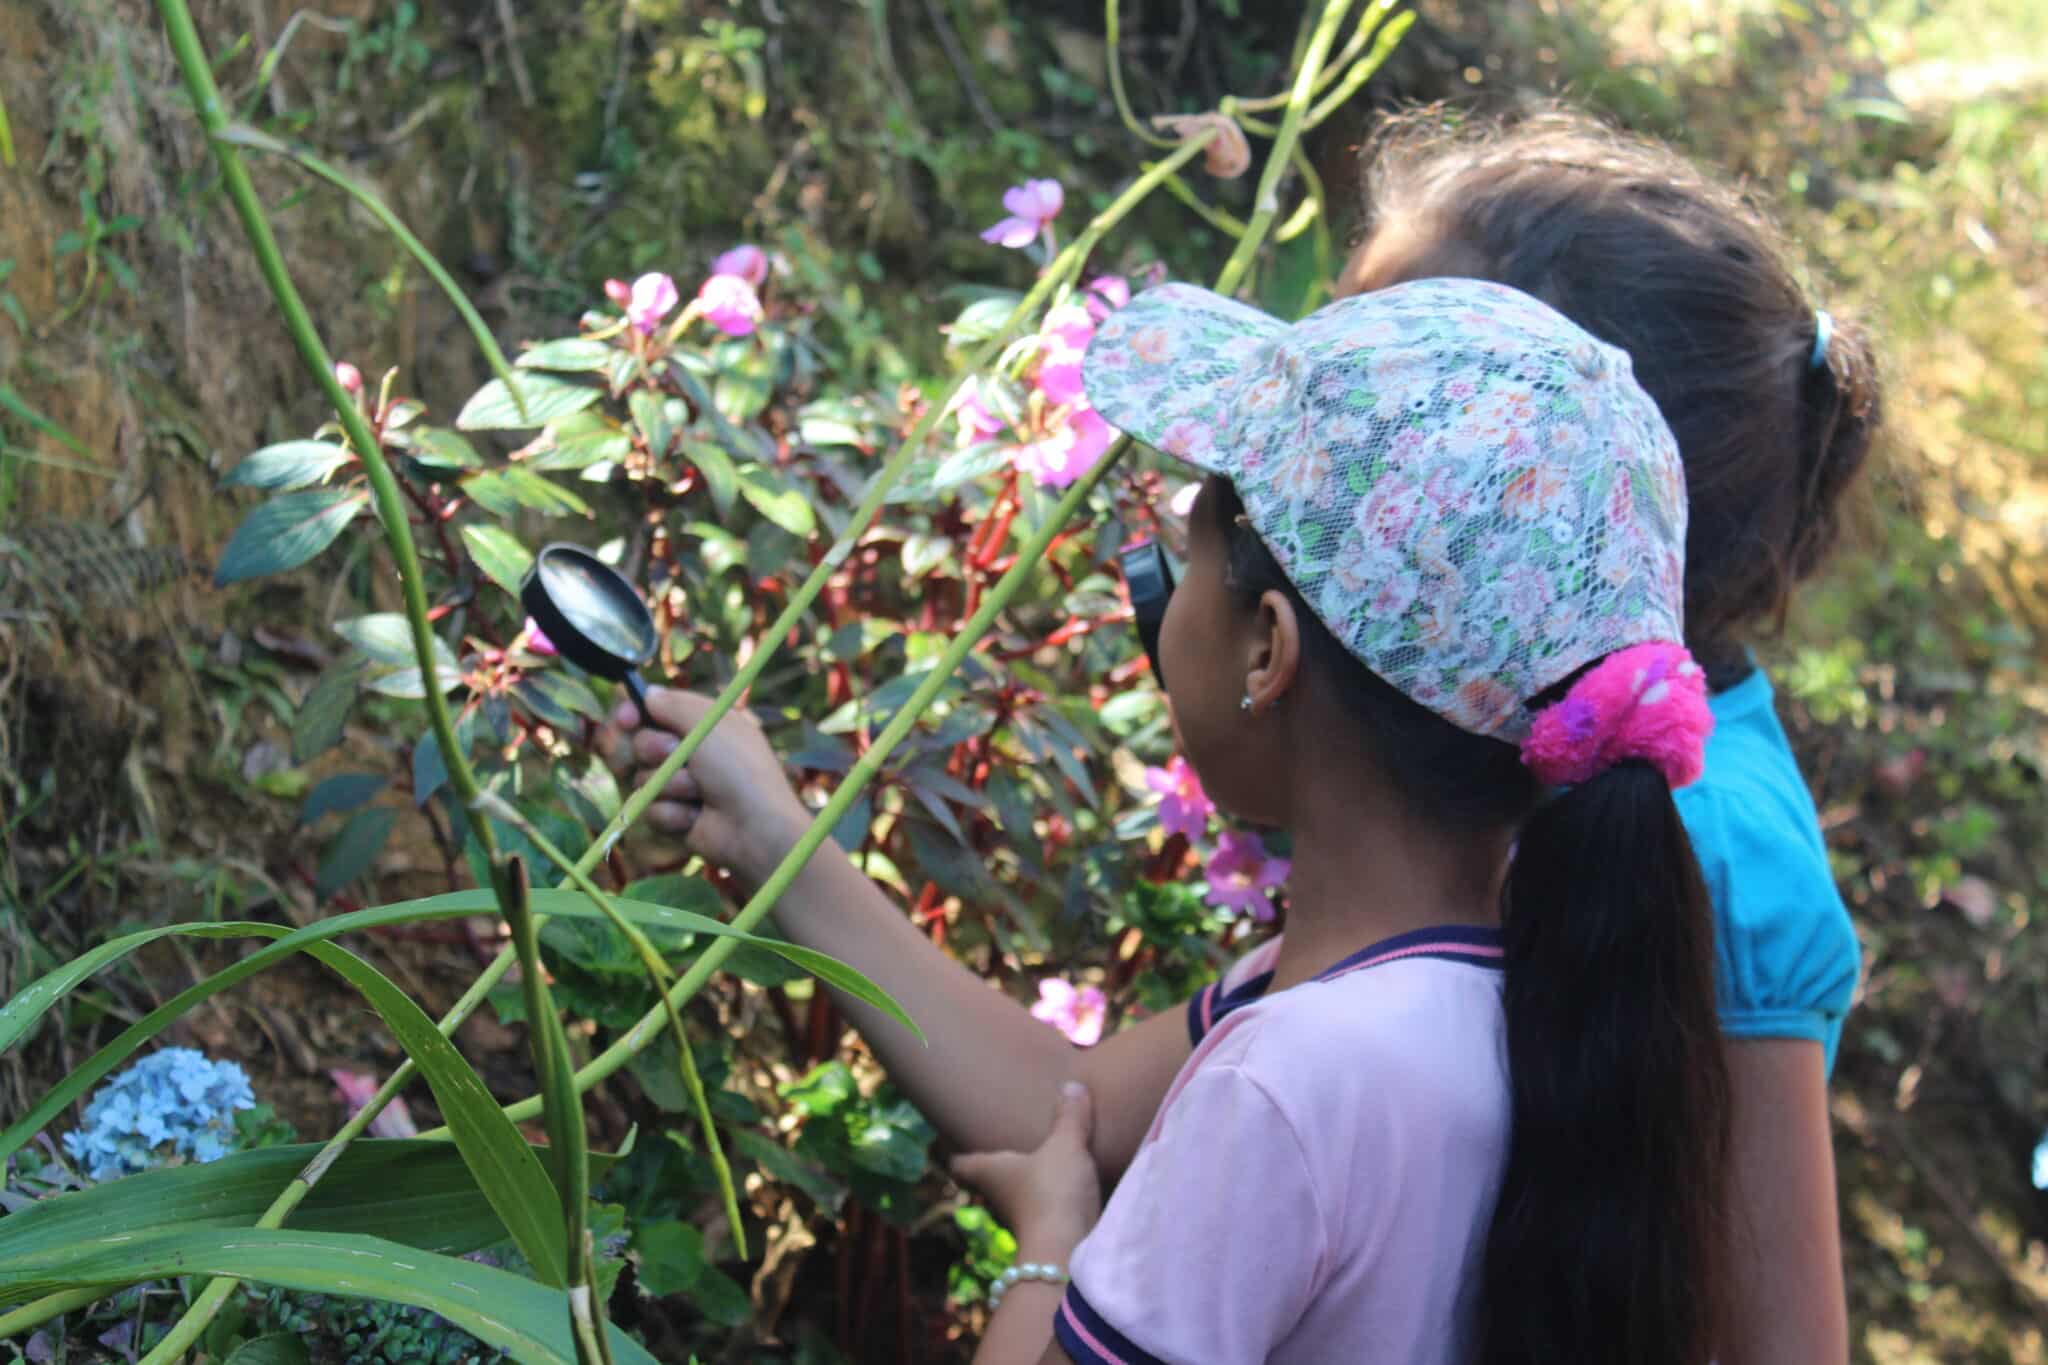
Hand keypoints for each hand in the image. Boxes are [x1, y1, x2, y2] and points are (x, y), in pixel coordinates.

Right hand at [596, 686, 809, 885]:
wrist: (754, 828)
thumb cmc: (738, 769)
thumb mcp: (709, 725)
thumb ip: (674, 704)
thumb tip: (648, 693)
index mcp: (704, 726)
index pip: (658, 711)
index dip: (636, 713)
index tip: (625, 718)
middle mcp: (692, 754)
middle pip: (642, 743)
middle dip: (653, 749)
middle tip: (674, 754)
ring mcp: (683, 787)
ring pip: (644, 779)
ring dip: (669, 785)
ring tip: (698, 793)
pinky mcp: (676, 817)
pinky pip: (651, 810)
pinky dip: (672, 813)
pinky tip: (695, 818)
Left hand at [951, 1082, 1102, 1260]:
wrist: (1068, 1252)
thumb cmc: (1052, 1191)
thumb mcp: (1065, 1146)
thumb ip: (1069, 1117)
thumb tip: (1071, 1086)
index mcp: (989, 1172)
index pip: (960, 1164)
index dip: (954, 1153)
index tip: (950, 1142)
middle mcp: (997, 1197)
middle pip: (985, 1181)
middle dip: (993, 1167)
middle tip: (1002, 1145)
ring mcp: (1018, 1220)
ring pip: (1013, 1198)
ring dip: (1021, 1186)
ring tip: (1036, 1165)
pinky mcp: (1043, 1235)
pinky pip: (1039, 1213)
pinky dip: (1045, 1203)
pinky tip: (1063, 1192)